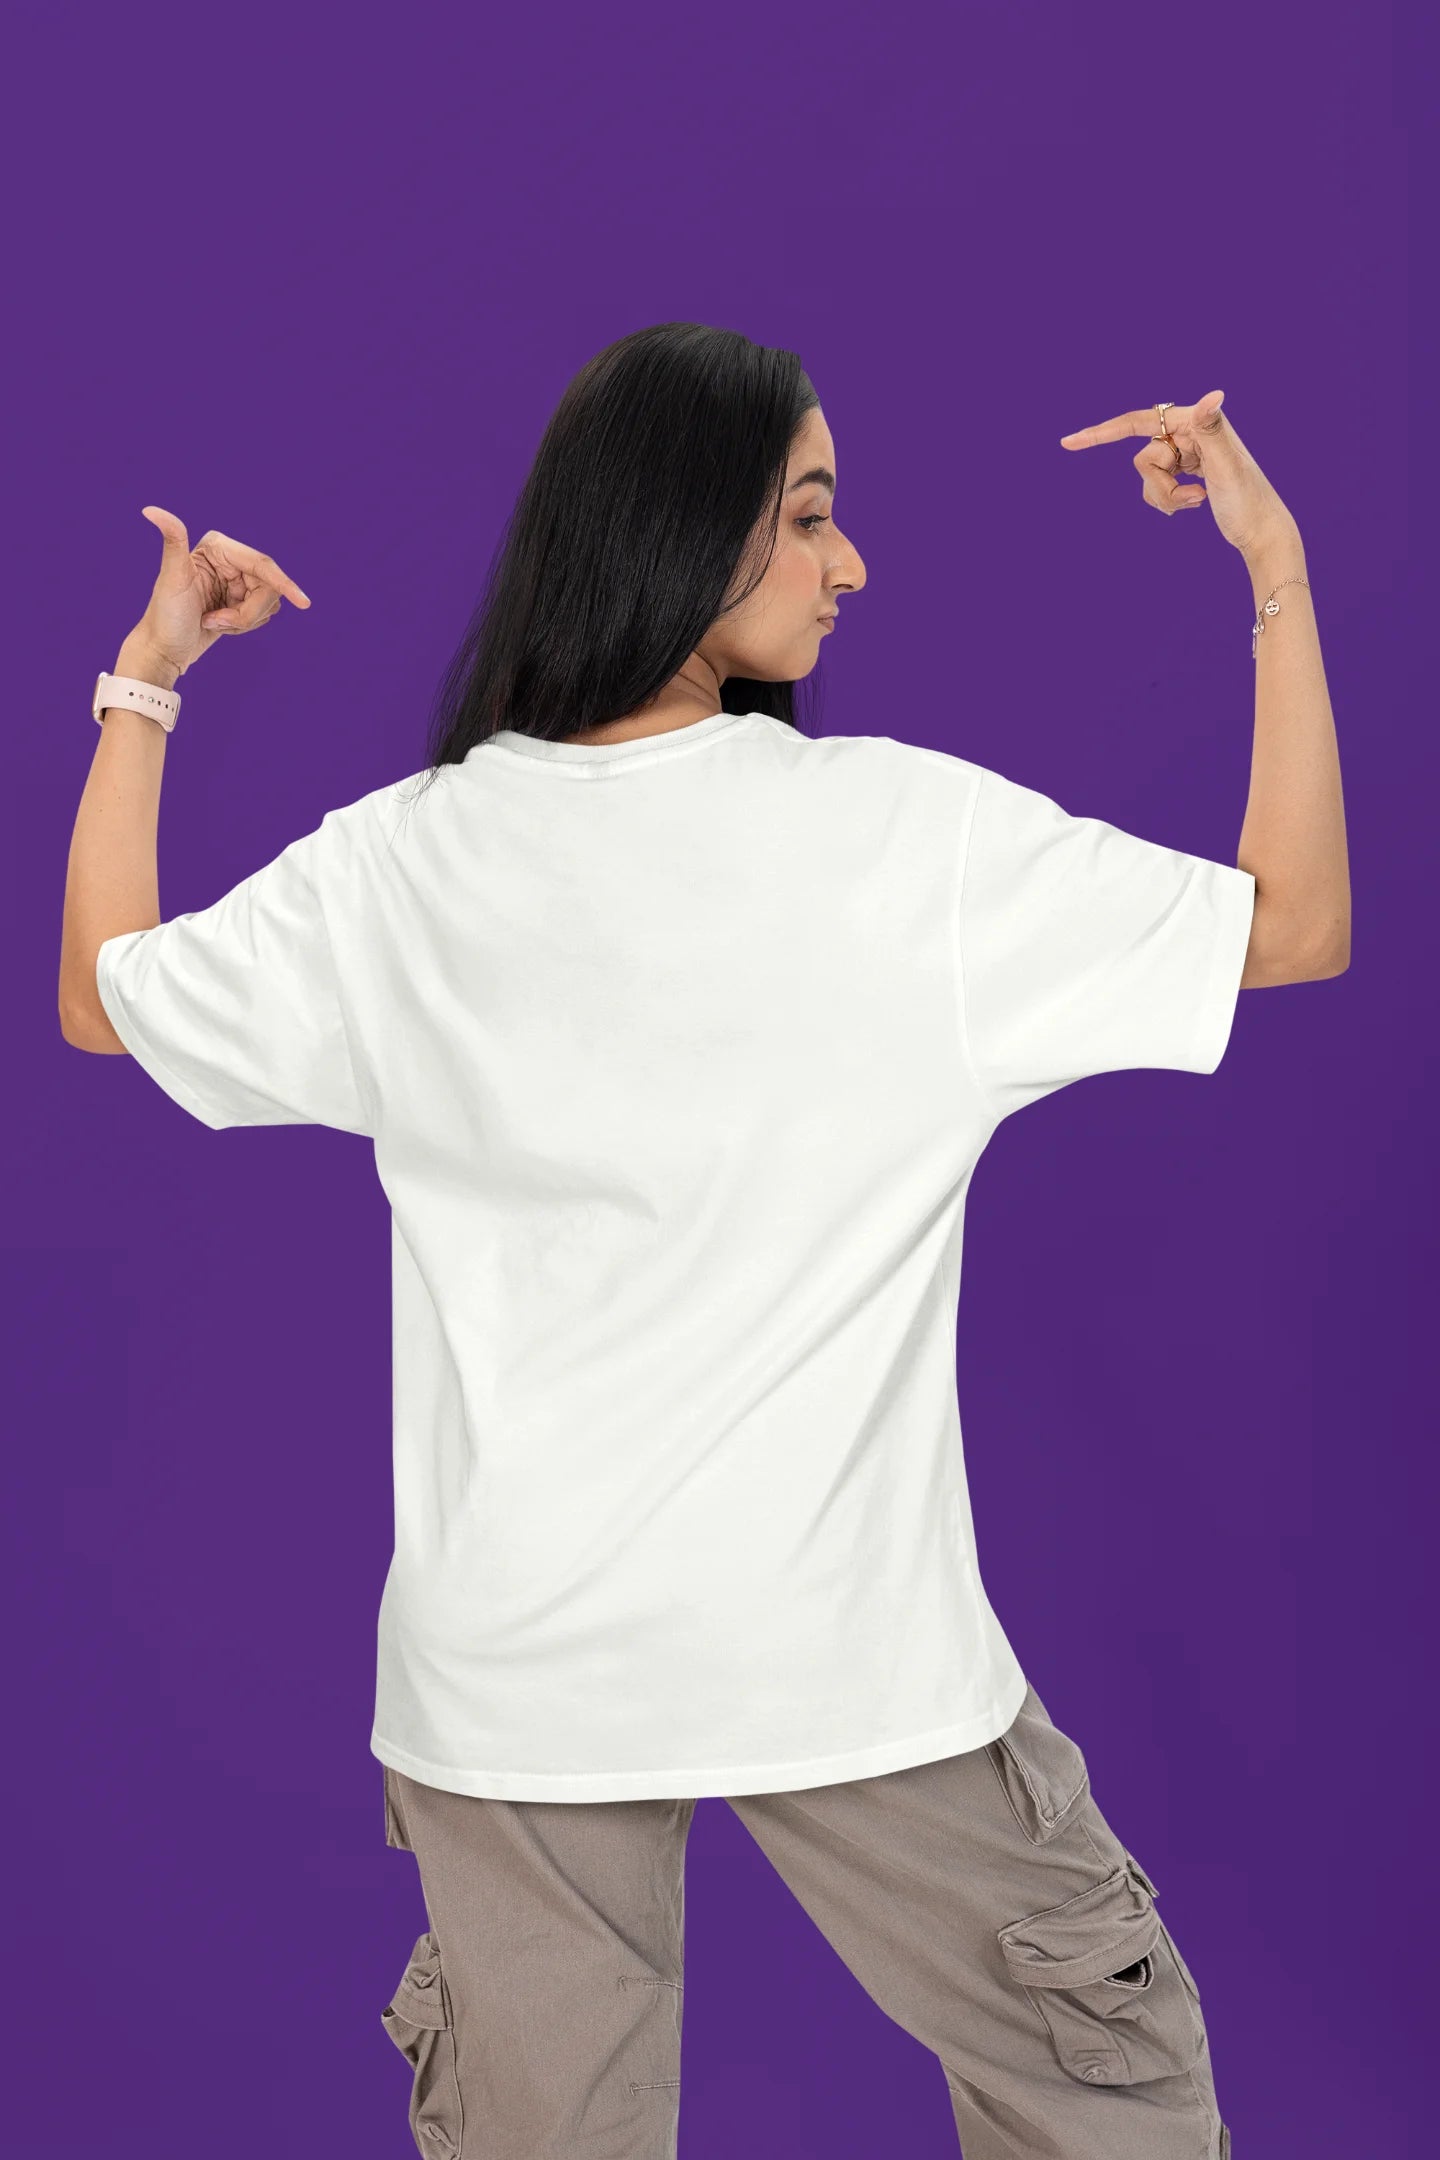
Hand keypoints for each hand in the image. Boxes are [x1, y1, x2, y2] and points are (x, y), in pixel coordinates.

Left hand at [127, 507, 311, 677]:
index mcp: (217, 547)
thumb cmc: (164, 617)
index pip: (261, 565)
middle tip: (219, 622)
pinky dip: (245, 626)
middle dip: (249, 612)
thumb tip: (150, 510)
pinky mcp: (239, 600)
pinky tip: (220, 626)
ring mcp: (235, 580)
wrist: (163, 650)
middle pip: (268, 587)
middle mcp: (229, 559)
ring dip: (245, 621)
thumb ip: (172, 541)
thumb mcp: (172, 579)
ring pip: (268, 602)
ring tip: (215, 623)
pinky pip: (262, 613)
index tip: (303, 603)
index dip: (283, 584)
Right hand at [1059, 392, 1296, 557]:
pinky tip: (1197, 503)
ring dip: (1165, 497)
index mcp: (1197, 421)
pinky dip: (1170, 501)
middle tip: (1190, 500)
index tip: (1070, 442)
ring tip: (1196, 503)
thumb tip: (1213, 395)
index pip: (1139, 422)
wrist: (1261, 531)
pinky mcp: (1187, 472)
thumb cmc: (1248, 500)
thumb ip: (1213, 429)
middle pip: (1144, 458)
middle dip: (1158, 485)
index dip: (1102, 432)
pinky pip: (1157, 487)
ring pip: (1148, 475)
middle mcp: (1192, 431)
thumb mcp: (1227, 467)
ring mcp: (1188, 453)